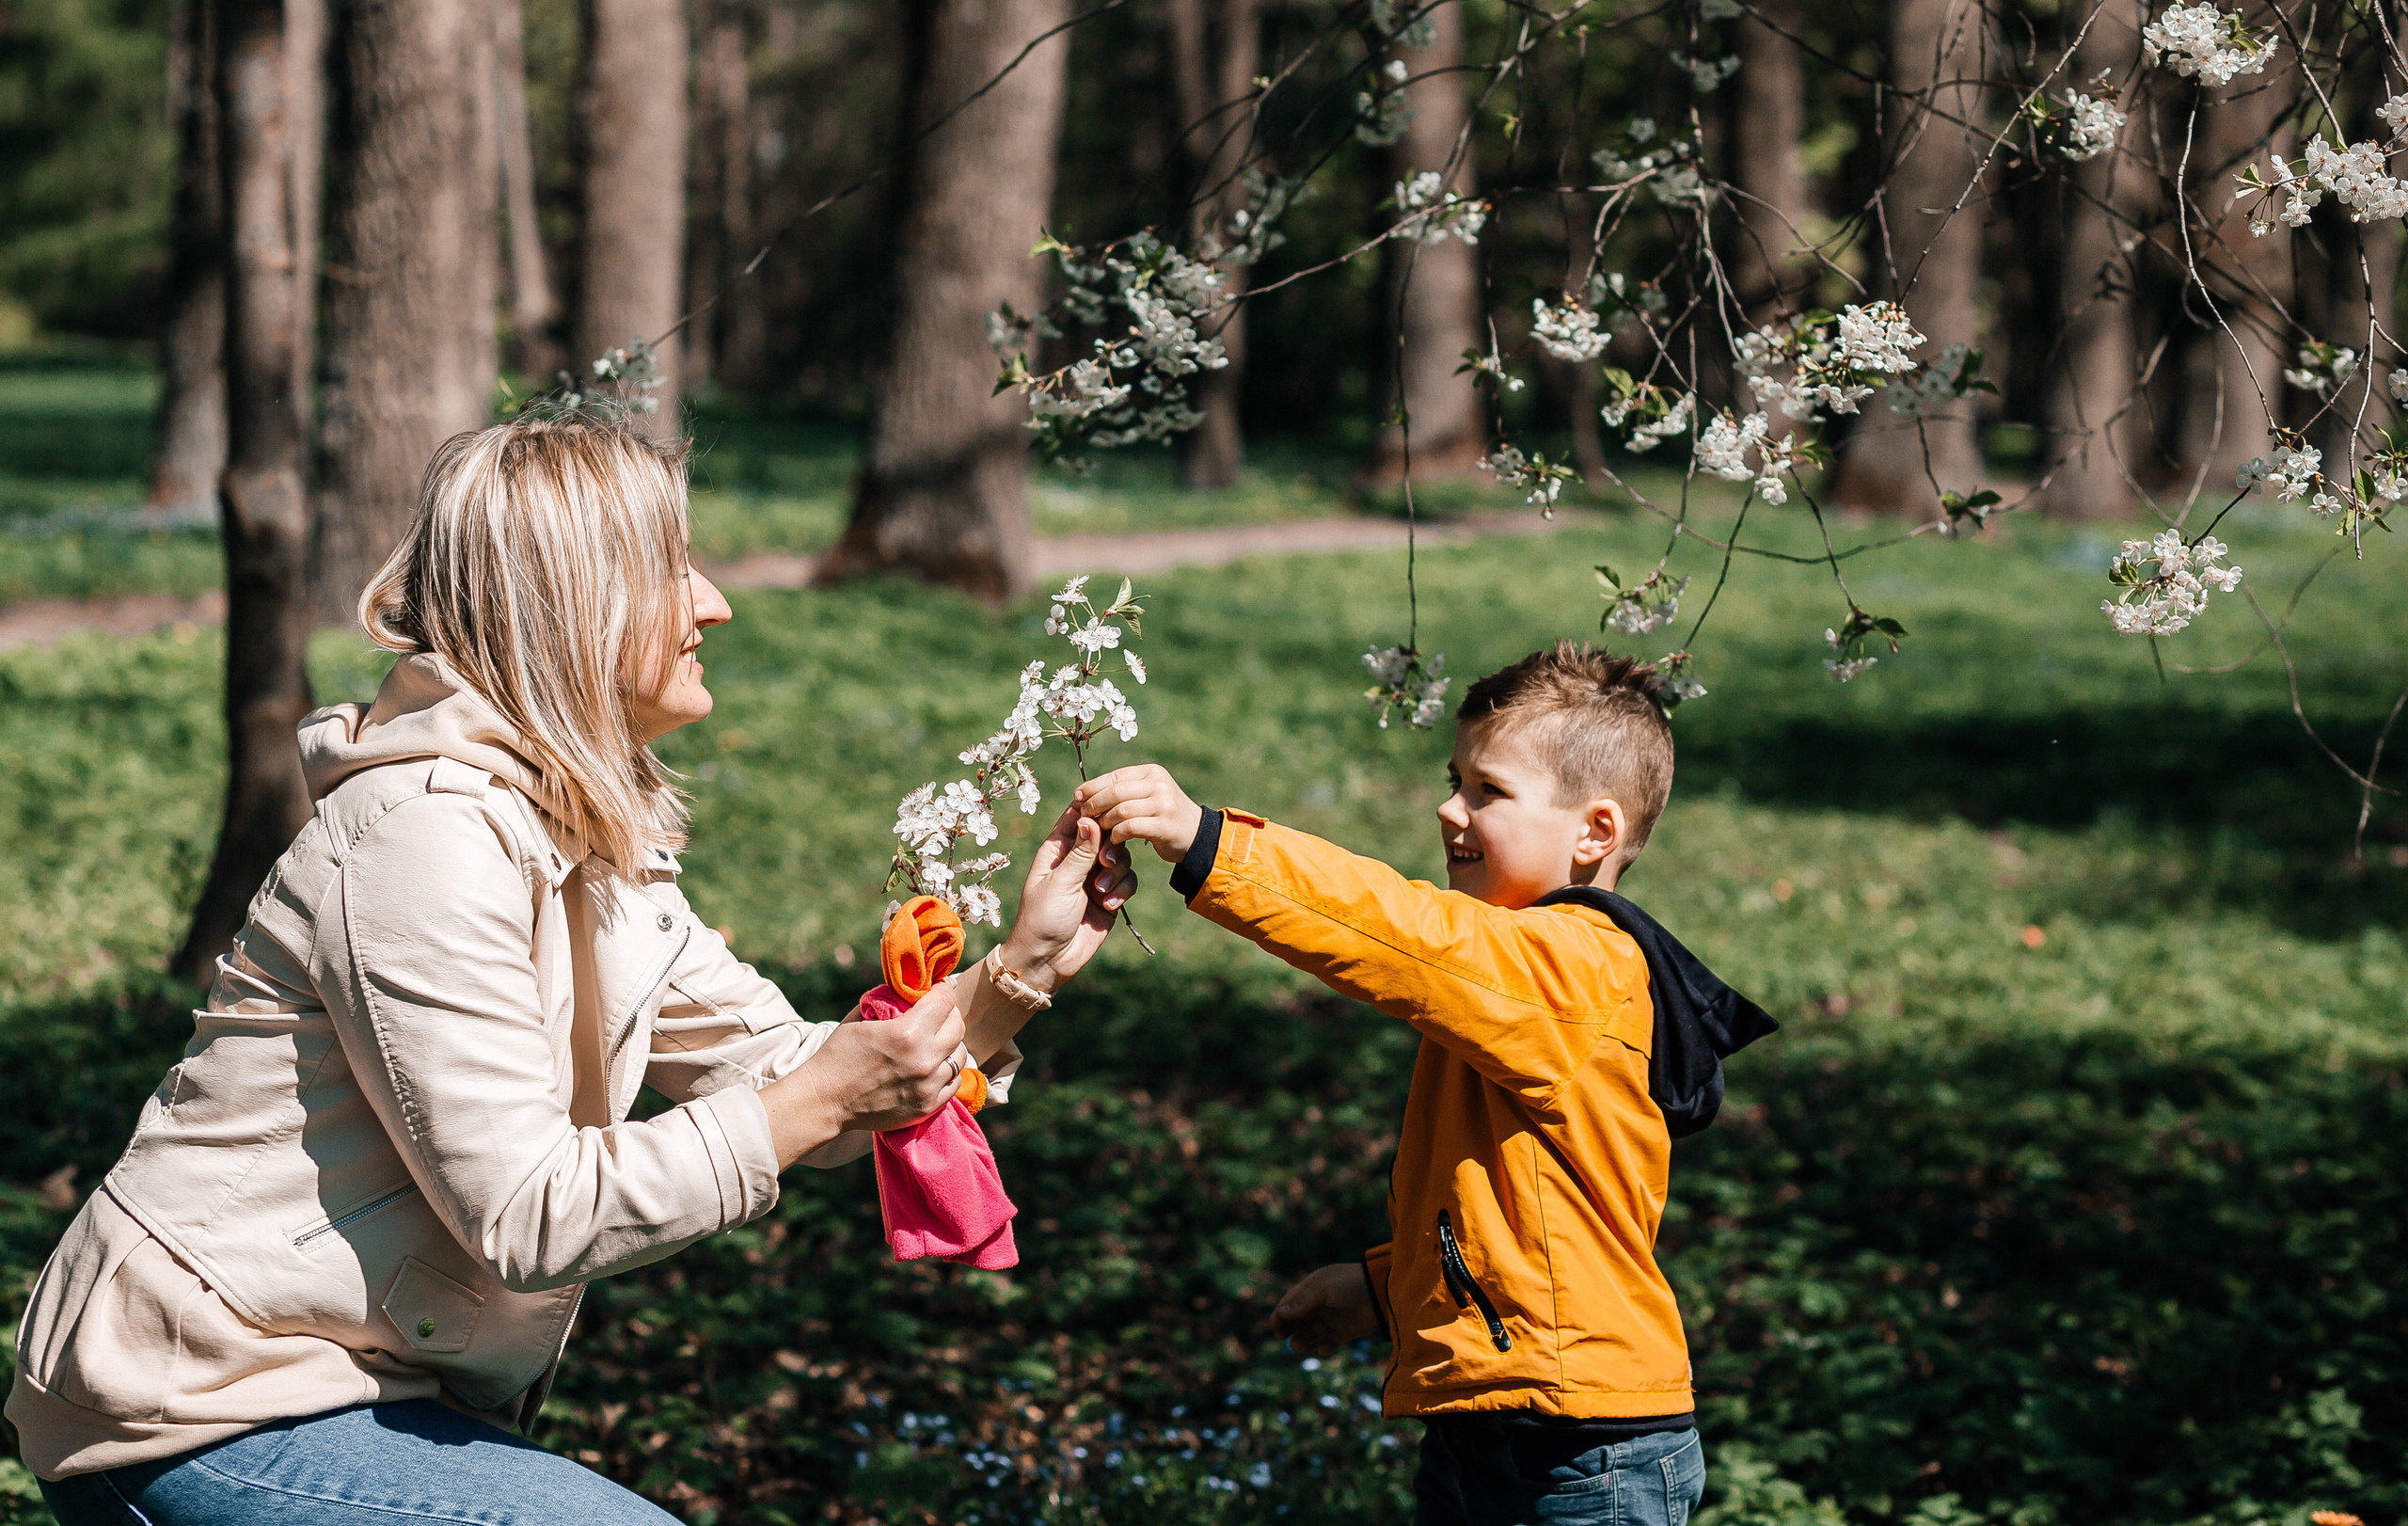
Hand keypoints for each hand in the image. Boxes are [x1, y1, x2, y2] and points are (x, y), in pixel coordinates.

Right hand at [777, 981, 966, 1143]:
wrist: (825, 1101)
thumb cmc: (838, 1055)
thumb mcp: (860, 1017)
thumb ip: (890, 1001)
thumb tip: (911, 989)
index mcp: (907, 1033)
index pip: (945, 1001)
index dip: (942, 989)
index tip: (937, 988)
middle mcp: (924, 1060)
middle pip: (958, 1027)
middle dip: (949, 1014)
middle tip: (937, 1012)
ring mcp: (928, 1086)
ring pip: (960, 1056)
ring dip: (949, 1044)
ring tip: (935, 1041)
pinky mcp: (928, 1106)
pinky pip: (953, 1082)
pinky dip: (946, 1071)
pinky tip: (932, 1066)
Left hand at [996, 805, 1134, 991]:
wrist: (1048, 959)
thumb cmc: (1042, 918)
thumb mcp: (1060, 882)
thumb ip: (1080, 852)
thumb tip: (1089, 818)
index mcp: (1058, 848)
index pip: (1078, 815)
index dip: (1095, 810)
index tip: (1108, 814)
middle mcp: (1077, 858)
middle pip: (1108, 833)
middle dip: (1111, 846)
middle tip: (1105, 861)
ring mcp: (1094, 877)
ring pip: (1121, 857)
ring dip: (1116, 873)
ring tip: (1100, 893)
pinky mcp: (1109, 896)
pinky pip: (1127, 881)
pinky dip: (1122, 891)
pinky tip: (1109, 906)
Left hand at [1074, 764, 1203, 863]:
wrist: (1195, 836)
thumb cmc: (1162, 816)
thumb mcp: (1146, 795)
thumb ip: (1122, 791)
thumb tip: (1083, 792)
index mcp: (1151, 772)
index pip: (1114, 776)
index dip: (1093, 786)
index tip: (1077, 797)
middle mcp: (1159, 784)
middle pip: (1115, 792)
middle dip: (1095, 804)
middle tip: (1084, 817)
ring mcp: (1164, 804)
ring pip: (1121, 810)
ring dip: (1104, 822)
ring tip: (1097, 830)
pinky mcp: (1164, 825)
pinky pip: (1130, 828)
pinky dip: (1116, 834)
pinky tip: (1112, 840)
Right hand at [1270, 1263, 1380, 1356]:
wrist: (1379, 1292)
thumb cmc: (1349, 1284)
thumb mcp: (1322, 1288)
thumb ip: (1302, 1301)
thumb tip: (1280, 1313)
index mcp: (1313, 1289)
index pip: (1291, 1302)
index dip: (1281, 1313)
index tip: (1274, 1325)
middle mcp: (1320, 1304)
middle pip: (1298, 1319)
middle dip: (1288, 1328)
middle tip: (1281, 1336)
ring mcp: (1332, 1319)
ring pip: (1310, 1332)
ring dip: (1302, 1339)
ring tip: (1297, 1344)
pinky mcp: (1345, 1332)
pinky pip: (1330, 1342)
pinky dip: (1324, 1347)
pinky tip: (1323, 1347)